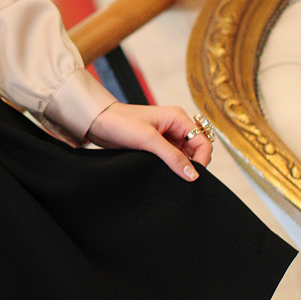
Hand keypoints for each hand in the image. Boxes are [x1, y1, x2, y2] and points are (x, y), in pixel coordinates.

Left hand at [86, 102, 212, 180]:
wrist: (98, 122)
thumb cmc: (121, 123)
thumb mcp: (148, 140)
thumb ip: (172, 157)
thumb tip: (193, 174)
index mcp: (178, 118)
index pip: (202, 141)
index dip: (202, 160)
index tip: (194, 177)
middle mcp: (175, 126)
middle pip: (194, 150)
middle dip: (192, 165)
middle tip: (183, 181)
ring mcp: (165, 136)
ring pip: (182, 156)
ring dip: (179, 167)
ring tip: (171, 179)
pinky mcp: (154, 145)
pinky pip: (169, 158)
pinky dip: (169, 167)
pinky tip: (163, 175)